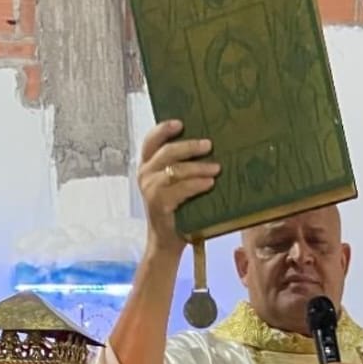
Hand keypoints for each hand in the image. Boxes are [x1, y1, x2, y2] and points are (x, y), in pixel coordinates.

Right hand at [137, 120, 219, 255]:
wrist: (168, 241)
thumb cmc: (178, 208)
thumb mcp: (176, 184)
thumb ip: (183, 166)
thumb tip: (208, 146)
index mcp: (148, 165)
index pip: (151, 141)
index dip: (164, 129)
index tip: (180, 122)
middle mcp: (145, 174)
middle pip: (166, 152)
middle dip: (189, 147)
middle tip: (209, 144)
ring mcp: (150, 189)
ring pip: (175, 170)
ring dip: (198, 167)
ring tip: (216, 167)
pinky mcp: (159, 204)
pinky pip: (180, 189)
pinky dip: (196, 184)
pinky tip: (209, 183)